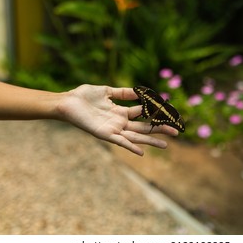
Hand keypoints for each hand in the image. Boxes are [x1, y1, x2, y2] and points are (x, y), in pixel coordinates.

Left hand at [57, 84, 177, 155]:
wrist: (67, 102)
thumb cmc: (84, 96)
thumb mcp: (106, 91)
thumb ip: (123, 93)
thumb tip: (140, 91)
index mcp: (120, 112)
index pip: (143, 113)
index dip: (155, 112)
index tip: (169, 111)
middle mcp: (119, 122)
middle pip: (143, 127)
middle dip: (159, 129)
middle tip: (176, 131)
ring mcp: (113, 129)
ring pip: (136, 136)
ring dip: (150, 141)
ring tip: (166, 145)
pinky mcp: (105, 134)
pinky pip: (120, 142)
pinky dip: (130, 147)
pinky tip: (142, 152)